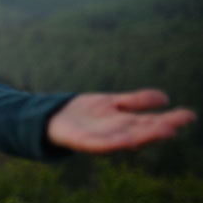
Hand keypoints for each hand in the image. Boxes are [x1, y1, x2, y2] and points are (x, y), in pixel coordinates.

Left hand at [47, 89, 195, 152]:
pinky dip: (115, 143)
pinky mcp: (85, 143)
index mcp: (126, 124)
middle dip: (160, 129)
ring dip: (144, 137)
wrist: (54, 117)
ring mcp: (102, 139)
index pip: (152, 122)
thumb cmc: (86, 113)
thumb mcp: (113, 102)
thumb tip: (164, 97)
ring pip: (127, 139)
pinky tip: (129, 139)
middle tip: (178, 124)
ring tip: (162, 131)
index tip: (189, 115)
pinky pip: (102, 145)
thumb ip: (135, 101)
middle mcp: (118, 133)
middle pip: (143, 131)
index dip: (170, 119)